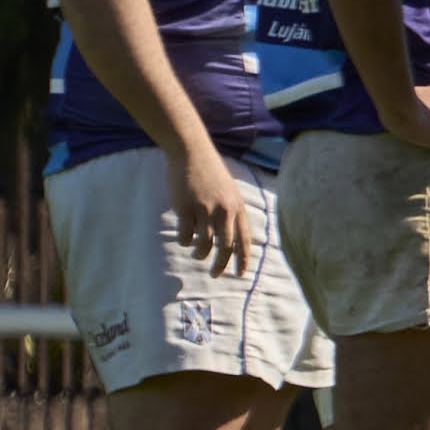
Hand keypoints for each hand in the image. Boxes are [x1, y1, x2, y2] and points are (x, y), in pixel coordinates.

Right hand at [167, 147, 259, 275]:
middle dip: (220, 265)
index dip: (243, 259)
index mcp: (238, 207)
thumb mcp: (229, 193)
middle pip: (225, 247)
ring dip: (200, 253)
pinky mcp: (185, 209)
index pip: (244, 239)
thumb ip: (232, 213)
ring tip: (197, 254)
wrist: (192, 154)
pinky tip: (184, 239)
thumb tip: (231, 240)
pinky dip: (184, 242)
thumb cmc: (211, 174)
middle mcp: (224, 210)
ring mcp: (204, 210)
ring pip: (204, 244)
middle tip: (215, 274)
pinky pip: (185, 236)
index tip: (240, 274)